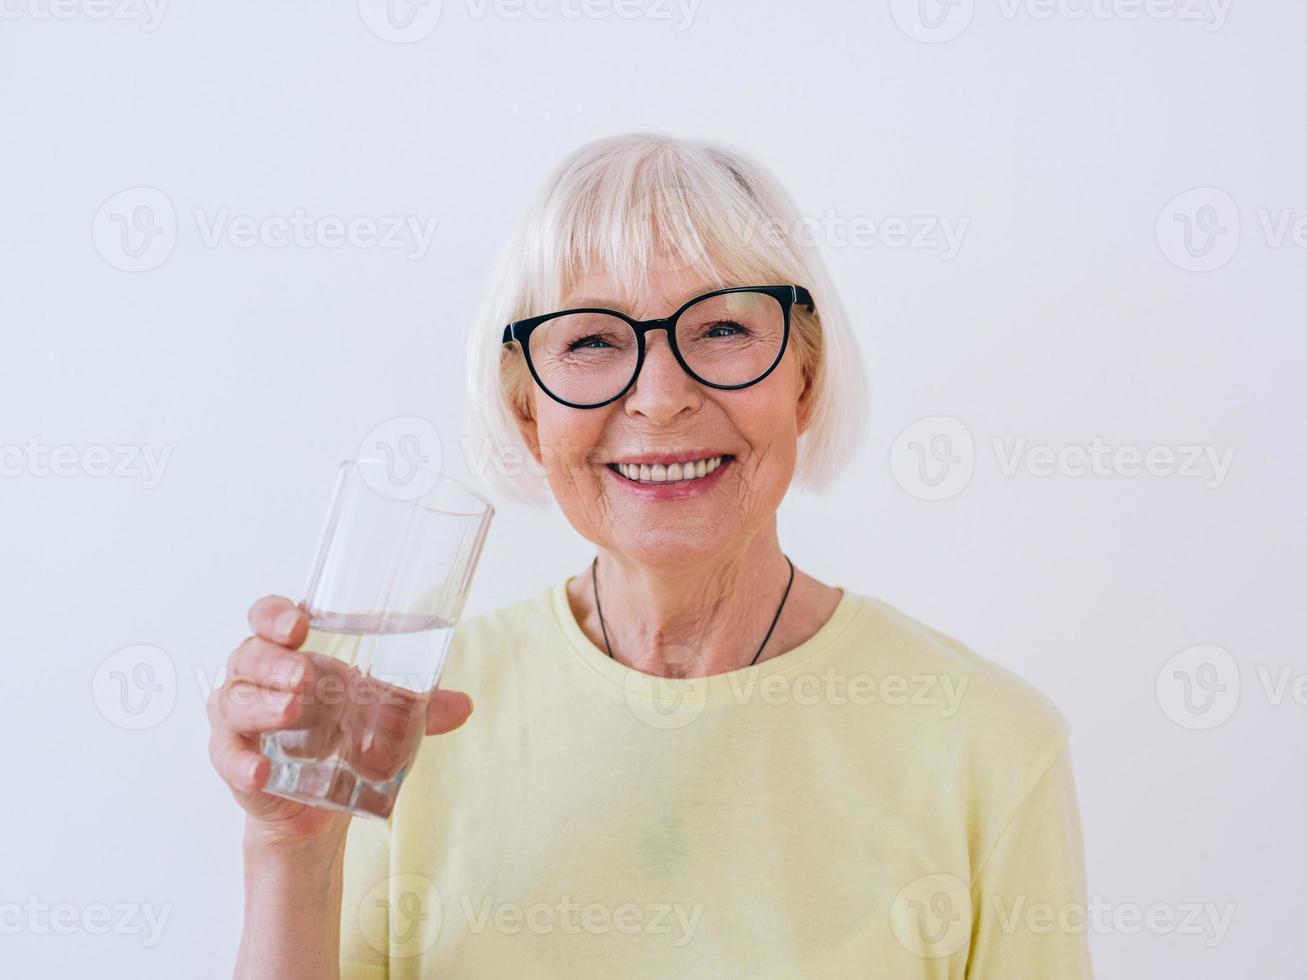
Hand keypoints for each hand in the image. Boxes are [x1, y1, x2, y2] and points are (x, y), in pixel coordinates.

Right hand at [208, 595, 473, 848]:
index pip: (266, 618)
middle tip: (303, 675)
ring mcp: (239, 720)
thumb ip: (420, 708)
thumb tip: (464, 706)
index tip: (298, 622)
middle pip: (248, 656)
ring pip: (233, 701)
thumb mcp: (381, 715)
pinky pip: (228, 756)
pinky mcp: (233, 761)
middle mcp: (255, 680)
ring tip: (291, 712)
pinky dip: (242, 762)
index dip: (274, 615)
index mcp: (287, 653)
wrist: (319, 803)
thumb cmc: (339, 736)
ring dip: (261, 705)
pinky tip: (261, 769)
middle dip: (274, 662)